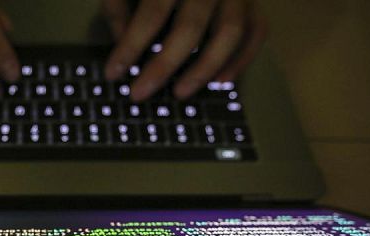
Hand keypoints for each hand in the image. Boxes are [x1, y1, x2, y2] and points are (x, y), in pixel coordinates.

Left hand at [102, 0, 266, 100]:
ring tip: (179, 93)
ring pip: (230, 33)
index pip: (153, 12)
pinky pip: (256, 33)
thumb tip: (122, 42)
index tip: (113, 74)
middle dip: (163, 66)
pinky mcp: (254, 2)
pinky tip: (220, 82)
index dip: (131, 45)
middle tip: (139, 93)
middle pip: (191, 27)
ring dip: (204, 69)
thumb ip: (119, 6)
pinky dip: (241, 59)